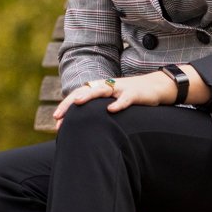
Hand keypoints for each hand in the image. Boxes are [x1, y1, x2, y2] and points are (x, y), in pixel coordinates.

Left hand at [53, 72, 176, 128]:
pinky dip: (118, 104)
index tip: (56, 120)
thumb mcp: (112, 101)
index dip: (66, 105)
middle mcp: (107, 86)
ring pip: (102, 90)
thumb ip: (98, 109)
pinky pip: (125, 98)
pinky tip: (111, 110)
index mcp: (100, 88)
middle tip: (58, 116)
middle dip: (70, 102)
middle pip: (84, 91)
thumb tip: (82, 125)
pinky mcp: (134, 93)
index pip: (79, 94)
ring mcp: (120, 88)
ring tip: (77, 102)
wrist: (155, 87)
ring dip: (89, 95)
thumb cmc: (130, 97)